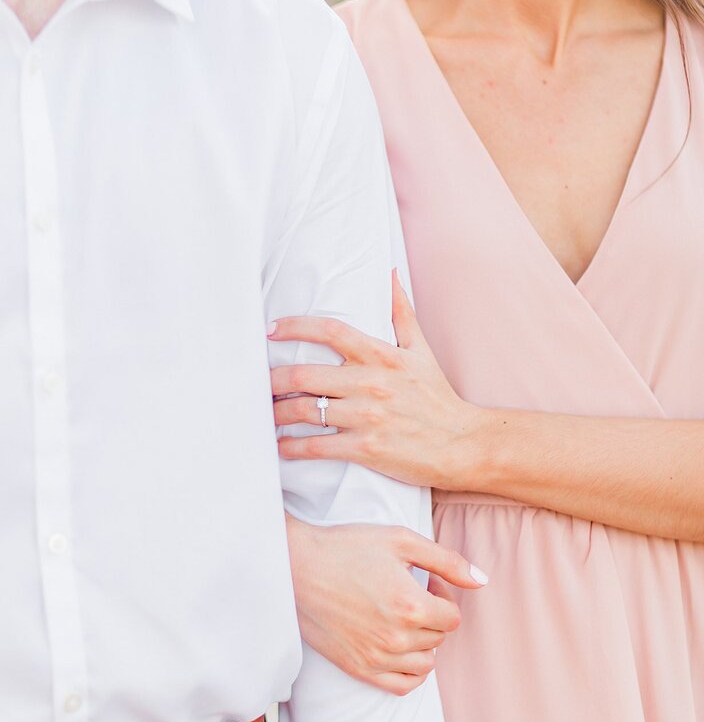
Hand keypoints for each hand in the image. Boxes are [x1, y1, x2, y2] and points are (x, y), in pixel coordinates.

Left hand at [269, 271, 481, 488]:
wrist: (462, 444)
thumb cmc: (438, 398)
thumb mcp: (421, 351)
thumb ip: (401, 312)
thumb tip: (390, 273)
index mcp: (381, 356)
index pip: (329, 331)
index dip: (295, 327)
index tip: (271, 330)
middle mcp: (370, 383)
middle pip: (304, 375)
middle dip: (273, 380)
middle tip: (258, 383)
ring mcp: (366, 417)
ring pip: (304, 411)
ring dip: (277, 413)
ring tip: (266, 414)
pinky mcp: (365, 448)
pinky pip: (316, 445)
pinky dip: (291, 446)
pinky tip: (280, 445)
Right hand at [286, 515, 486, 696]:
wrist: (295, 567)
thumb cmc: (346, 547)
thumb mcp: (400, 541)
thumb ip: (447, 560)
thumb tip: (482, 581)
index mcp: (410, 605)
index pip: (452, 616)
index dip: (442, 595)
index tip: (423, 581)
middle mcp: (397, 638)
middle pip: (439, 638)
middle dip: (432, 615)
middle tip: (408, 592)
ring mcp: (376, 658)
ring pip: (425, 664)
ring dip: (422, 642)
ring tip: (399, 617)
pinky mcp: (358, 669)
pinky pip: (402, 686)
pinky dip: (410, 671)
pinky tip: (397, 646)